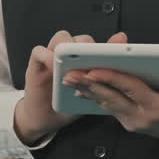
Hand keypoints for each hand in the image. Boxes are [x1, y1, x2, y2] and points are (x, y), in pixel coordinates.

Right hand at [14, 30, 127, 144]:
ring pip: (61, 38)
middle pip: (80, 39)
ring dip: (69, 48)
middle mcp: (68, 55)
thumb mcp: (92, 94)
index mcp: (83, 61)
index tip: (117, 50)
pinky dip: (48, 56)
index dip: (107, 45)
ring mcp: (51, 57)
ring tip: (75, 65)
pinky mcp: (35, 64)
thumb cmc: (70, 105)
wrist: (46, 119)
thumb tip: (123, 72)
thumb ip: (103, 80)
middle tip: (94, 63)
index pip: (97, 46)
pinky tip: (56, 69)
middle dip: (89, 48)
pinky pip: (39, 51)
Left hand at [63, 58, 158, 158]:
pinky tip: (80, 88)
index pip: (130, 90)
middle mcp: (141, 117)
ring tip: (67, 78)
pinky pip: (109, 108)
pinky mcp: (129, 122)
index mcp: (158, 109)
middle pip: (110, 97)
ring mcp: (133, 122)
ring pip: (106, 103)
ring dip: (87, 91)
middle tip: (68, 73)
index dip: (111, 79)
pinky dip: (95, 97)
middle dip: (89, 84)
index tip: (93, 70)